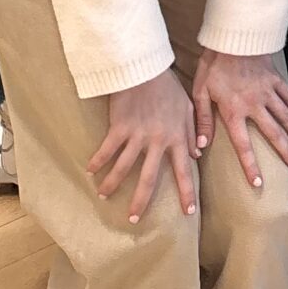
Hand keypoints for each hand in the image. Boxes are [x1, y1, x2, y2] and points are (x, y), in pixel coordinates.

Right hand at [90, 68, 199, 221]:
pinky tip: (90, 170)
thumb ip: (193, 130)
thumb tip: (197, 154)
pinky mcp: (119, 127)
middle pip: (149, 178)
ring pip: (124, 167)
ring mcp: (137, 135)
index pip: (184, 170)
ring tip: (103, 196)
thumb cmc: (168, 86)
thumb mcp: (188, 107)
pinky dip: (98, 161)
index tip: (188, 212)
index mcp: (176, 137)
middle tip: (134, 220)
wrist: (146, 68)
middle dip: (141, 201)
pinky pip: (107, 149)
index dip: (186, 192)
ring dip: (112, 183)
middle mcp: (157, 141)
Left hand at [190, 50, 287, 191]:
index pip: (243, 145)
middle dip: (284, 151)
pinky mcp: (274, 78)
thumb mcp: (201, 91)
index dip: (251, 166)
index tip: (258, 183)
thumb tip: (201, 145)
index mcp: (234, 111)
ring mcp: (267, 91)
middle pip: (273, 133)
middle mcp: (254, 105)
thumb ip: (202, 119)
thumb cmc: (213, 64)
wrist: (233, 37)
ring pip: (285, 116)